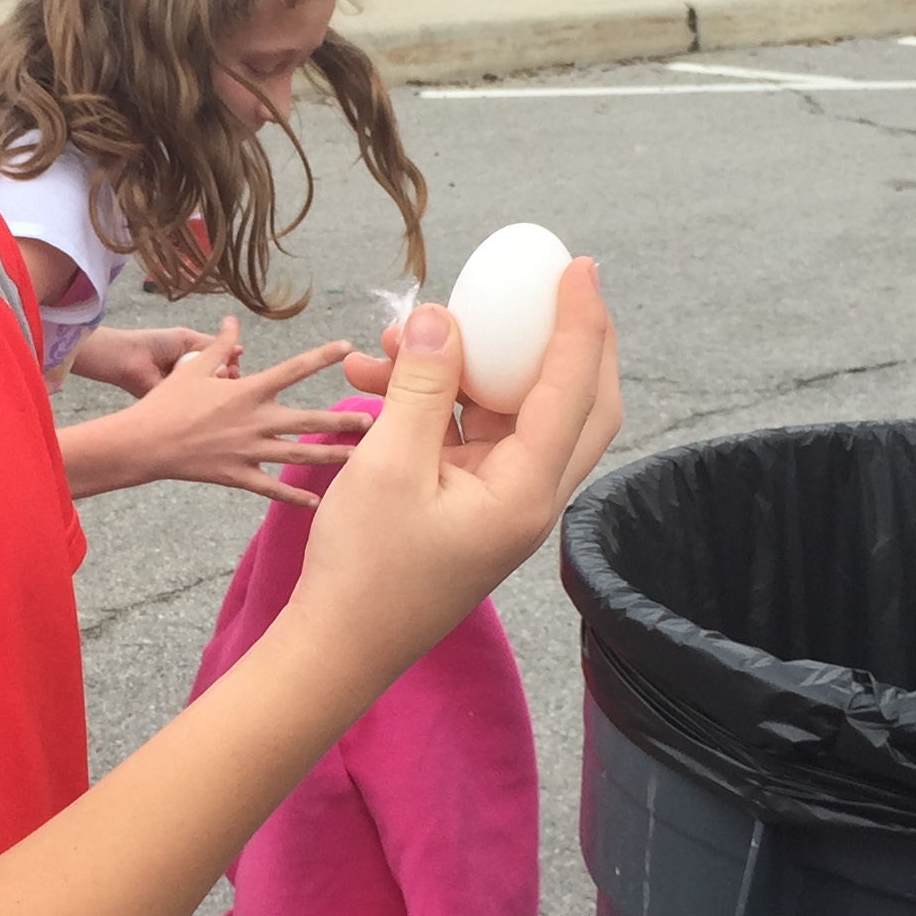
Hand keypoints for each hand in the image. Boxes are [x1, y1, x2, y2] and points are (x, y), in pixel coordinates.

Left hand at [69, 323, 221, 397]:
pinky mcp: (178, 408)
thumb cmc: (156, 344)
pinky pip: (198, 407)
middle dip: (229, 378)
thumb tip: (240, 350)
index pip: (224, 368)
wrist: (131, 357)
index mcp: (198, 364)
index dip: (231, 366)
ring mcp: (187, 396)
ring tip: (221, 378)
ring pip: (212, 397)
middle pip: (221, 385)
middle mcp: (194, 382)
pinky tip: (209, 392)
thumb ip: (213, 346)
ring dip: (219, 388)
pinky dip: (205, 400)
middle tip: (229, 372)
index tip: (234, 362)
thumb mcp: (189, 340)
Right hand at [115, 318, 377, 507]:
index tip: (348, 346)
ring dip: (331, 457)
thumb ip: (220, 345)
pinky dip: (295, 496)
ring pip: (299, 455)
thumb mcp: (192, 366)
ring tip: (359, 458)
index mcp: (248, 390)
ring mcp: (249, 450)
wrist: (144, 443)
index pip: (294, 369)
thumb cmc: (167, 402)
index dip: (322, 356)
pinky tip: (317, 503)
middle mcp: (255, 420)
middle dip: (343, 421)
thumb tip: (233, 321)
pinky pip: (272, 488)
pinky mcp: (238, 475)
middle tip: (375, 421)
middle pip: (309, 420)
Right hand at [296, 275, 620, 674]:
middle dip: (564, 341)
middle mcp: (528, 497)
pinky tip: (376, 376)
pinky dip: (434, 400)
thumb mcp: (386, 465)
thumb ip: (420, 385)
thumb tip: (443, 317)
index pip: (572, 391)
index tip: (577, 267)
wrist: (336, 648)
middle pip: (576, 403)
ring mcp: (500, 502)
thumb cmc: (363, 569)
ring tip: (385, 340)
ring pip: (512, 413)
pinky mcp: (468, 505)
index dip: (579, 323)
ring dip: (463, 368)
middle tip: (548, 288)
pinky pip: (467, 434)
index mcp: (526, 494)